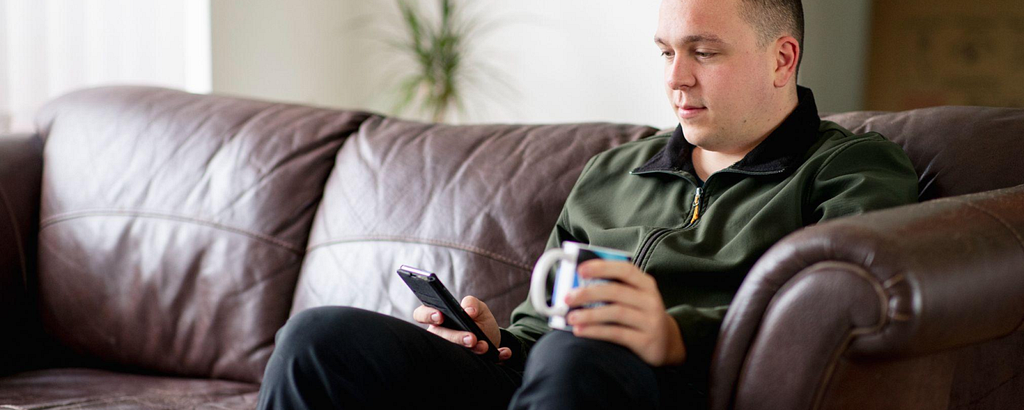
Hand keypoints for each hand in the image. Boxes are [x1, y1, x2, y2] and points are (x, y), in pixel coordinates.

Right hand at [413, 296, 512, 361]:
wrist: (492, 339)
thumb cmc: (478, 321)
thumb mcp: (479, 308)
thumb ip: (473, 303)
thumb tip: (468, 310)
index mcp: (439, 318)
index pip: (422, 314)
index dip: (427, 315)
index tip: (440, 316)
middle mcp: (441, 335)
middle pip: (440, 336)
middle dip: (456, 337)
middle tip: (472, 338)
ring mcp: (450, 350)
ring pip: (453, 352)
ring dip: (472, 350)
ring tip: (485, 346)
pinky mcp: (464, 363)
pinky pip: (475, 363)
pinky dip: (494, 357)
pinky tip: (504, 352)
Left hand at [564, 260, 685, 366]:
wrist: (667, 343)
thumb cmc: (641, 315)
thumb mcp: (635, 297)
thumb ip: (614, 288)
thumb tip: (577, 285)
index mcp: (646, 284)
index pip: (625, 269)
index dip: (602, 268)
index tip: (580, 270)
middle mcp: (650, 300)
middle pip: (616, 292)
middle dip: (589, 293)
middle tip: (568, 297)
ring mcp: (650, 321)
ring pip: (616, 313)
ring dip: (589, 314)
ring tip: (570, 317)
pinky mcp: (646, 341)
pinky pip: (616, 334)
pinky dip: (595, 331)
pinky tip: (580, 330)